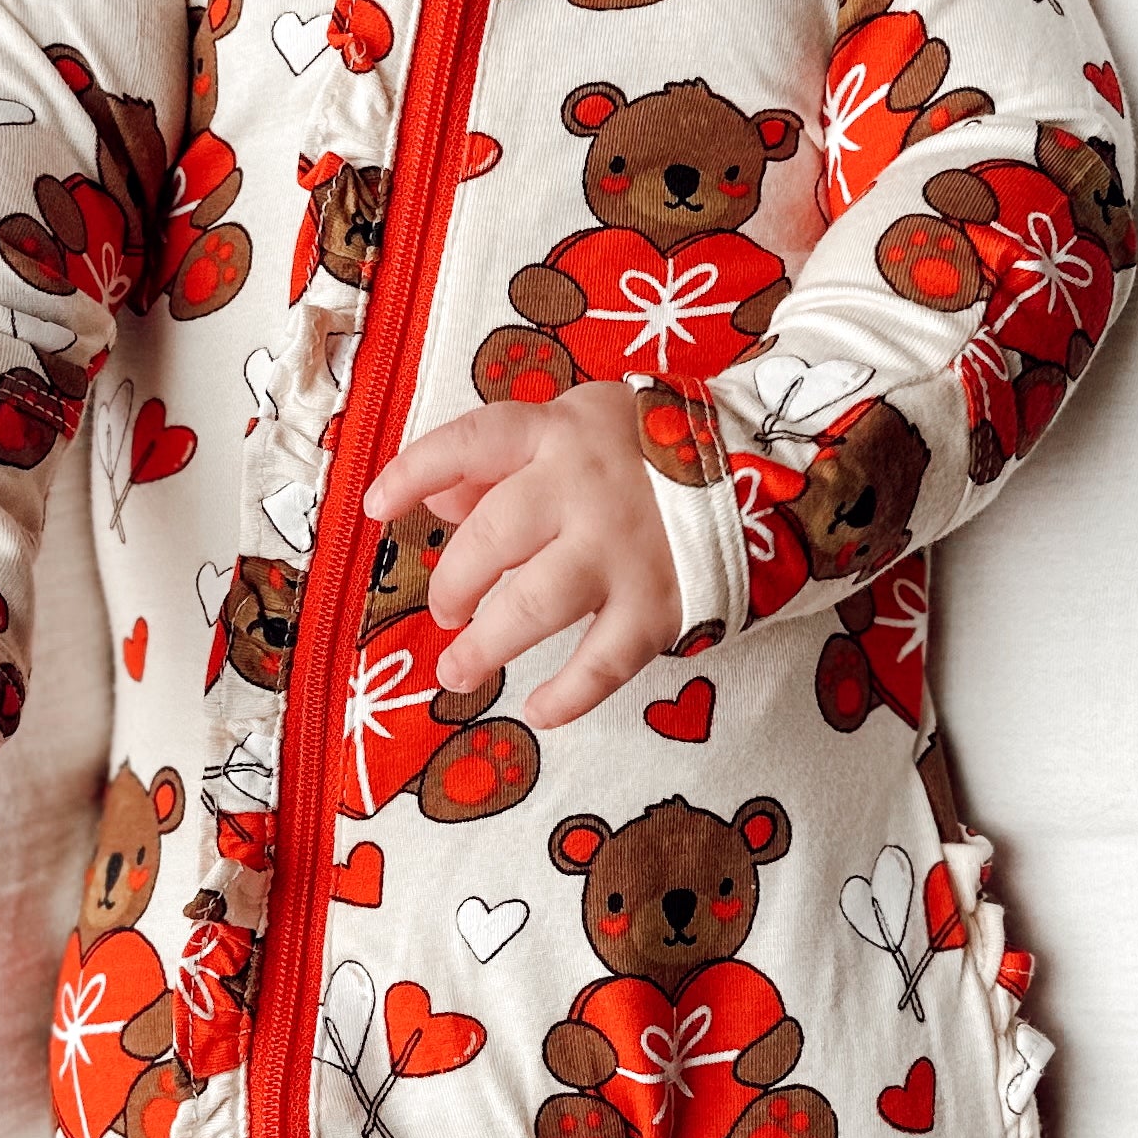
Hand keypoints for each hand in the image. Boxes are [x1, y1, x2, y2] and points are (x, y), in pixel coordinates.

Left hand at [367, 383, 681, 732]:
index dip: (414, 472)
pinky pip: (604, 661)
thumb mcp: (577, 427)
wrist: (762, 472)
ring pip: (535, 604)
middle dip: (453, 584)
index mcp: (560, 433)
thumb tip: (437, 497)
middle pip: (493, 537)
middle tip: (445, 614)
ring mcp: (624, 548)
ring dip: (486, 645)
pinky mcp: (661, 603)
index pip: (471, 442)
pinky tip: (539, 710)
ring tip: (457, 671)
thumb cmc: (647, 453)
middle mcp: (586, 487)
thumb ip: (505, 459)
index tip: (375, 508)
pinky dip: (567, 695)